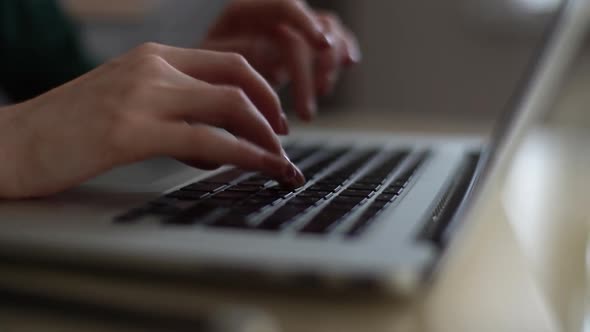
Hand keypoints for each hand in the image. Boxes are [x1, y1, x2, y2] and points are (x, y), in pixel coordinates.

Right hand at [0, 43, 304, 198]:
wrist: (12, 144)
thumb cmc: (68, 130)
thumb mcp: (128, 105)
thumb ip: (173, 114)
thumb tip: (213, 143)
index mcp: (153, 58)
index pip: (228, 64)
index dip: (263, 90)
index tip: (276, 118)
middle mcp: (152, 69)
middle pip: (238, 81)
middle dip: (273, 113)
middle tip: (285, 141)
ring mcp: (141, 96)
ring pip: (229, 107)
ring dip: (265, 138)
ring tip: (279, 162)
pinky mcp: (130, 132)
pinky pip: (206, 141)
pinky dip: (243, 155)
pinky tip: (258, 168)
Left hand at [201, 0, 360, 121]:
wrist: (211, 89)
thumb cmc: (207, 79)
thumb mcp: (213, 70)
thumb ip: (236, 60)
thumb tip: (267, 56)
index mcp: (244, 14)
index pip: (285, 6)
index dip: (307, 23)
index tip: (322, 46)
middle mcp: (272, 16)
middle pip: (311, 29)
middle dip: (314, 71)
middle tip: (306, 113)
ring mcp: (292, 29)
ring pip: (330, 33)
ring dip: (331, 65)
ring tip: (320, 93)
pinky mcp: (305, 44)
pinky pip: (335, 39)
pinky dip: (344, 51)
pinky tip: (350, 63)